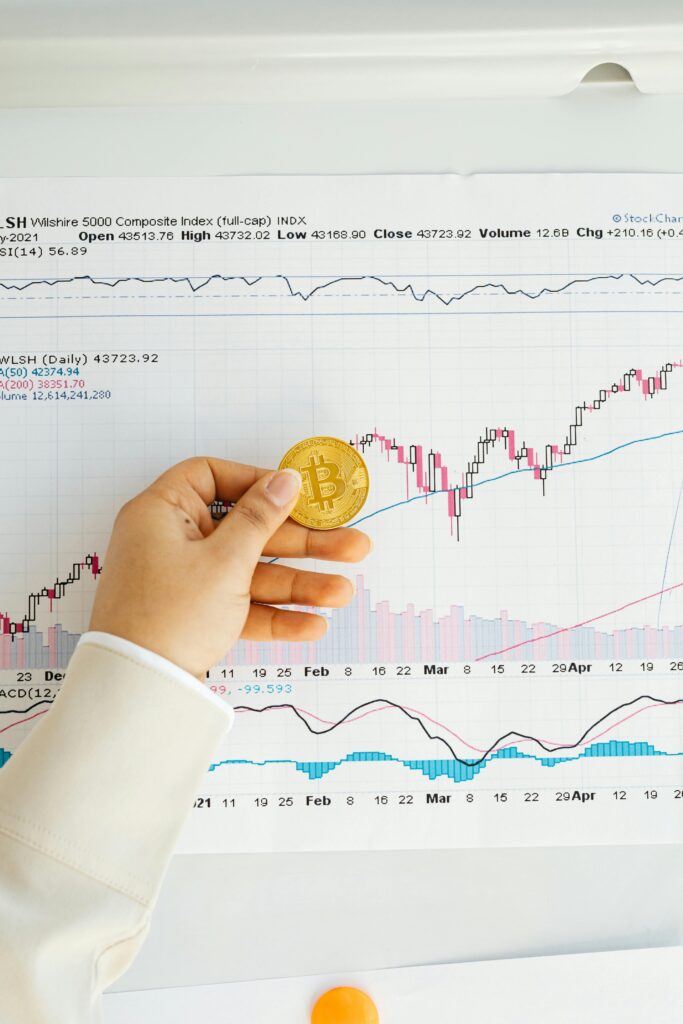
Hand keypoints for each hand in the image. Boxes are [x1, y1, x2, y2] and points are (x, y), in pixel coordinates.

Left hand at [89, 457, 370, 677]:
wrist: (139, 691)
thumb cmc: (170, 616)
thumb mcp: (225, 560)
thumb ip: (261, 517)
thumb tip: (286, 480)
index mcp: (163, 513)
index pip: (212, 477)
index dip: (257, 482)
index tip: (297, 494)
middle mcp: (172, 542)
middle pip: (247, 530)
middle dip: (302, 544)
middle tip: (351, 546)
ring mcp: (185, 582)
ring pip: (251, 572)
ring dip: (298, 583)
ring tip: (343, 592)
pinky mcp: (195, 617)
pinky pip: (241, 605)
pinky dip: (274, 614)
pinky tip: (313, 623)